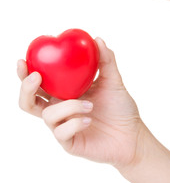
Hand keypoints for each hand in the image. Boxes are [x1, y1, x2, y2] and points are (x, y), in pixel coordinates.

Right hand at [18, 37, 144, 169]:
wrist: (133, 135)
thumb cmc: (121, 108)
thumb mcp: (114, 80)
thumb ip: (106, 60)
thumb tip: (97, 39)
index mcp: (64, 93)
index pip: (39, 83)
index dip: (25, 73)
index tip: (24, 60)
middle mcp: (60, 110)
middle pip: (29, 102)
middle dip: (26, 89)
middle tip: (36, 76)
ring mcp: (62, 127)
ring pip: (48, 115)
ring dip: (68, 106)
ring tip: (90, 105)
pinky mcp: (69, 143)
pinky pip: (61, 132)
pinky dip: (75, 123)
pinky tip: (90, 120)